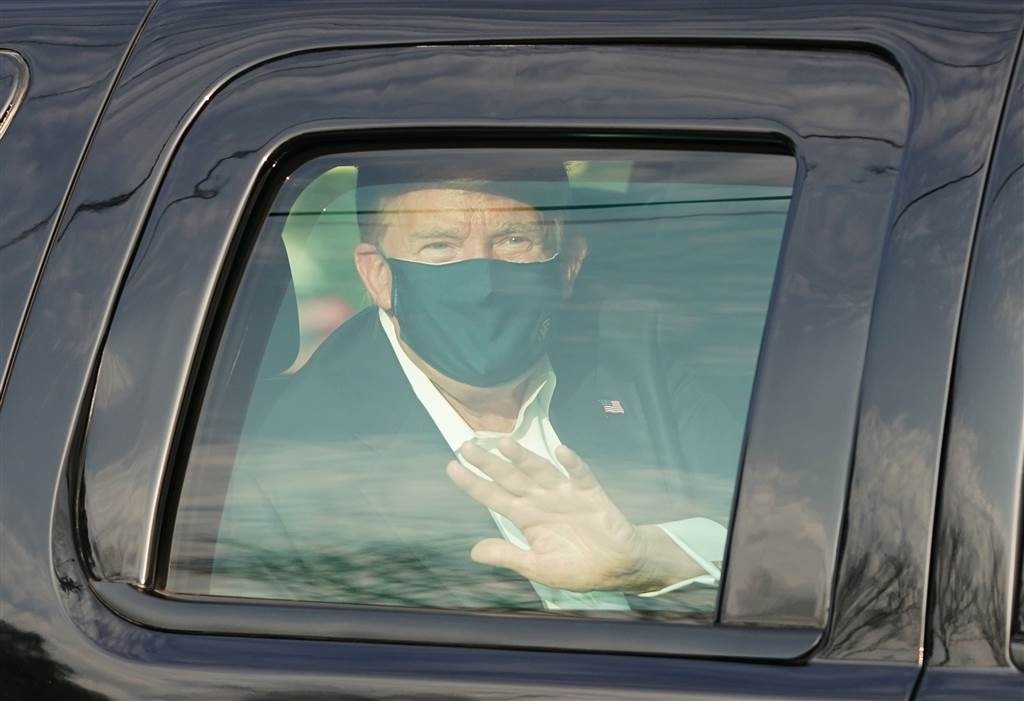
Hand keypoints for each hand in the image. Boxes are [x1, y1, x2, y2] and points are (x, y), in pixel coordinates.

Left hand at [447, 439, 696, 592]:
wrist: (618, 566)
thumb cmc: (576, 567)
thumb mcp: (538, 567)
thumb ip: (508, 556)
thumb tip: (473, 551)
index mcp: (526, 518)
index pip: (493, 497)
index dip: (473, 483)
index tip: (451, 466)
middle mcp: (541, 500)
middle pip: (510, 478)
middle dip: (490, 463)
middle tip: (466, 446)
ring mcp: (565, 494)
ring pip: (540, 471)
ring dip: (525, 458)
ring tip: (506, 444)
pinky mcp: (590, 494)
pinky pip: (580, 475)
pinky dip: (571, 464)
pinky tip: (561, 452)